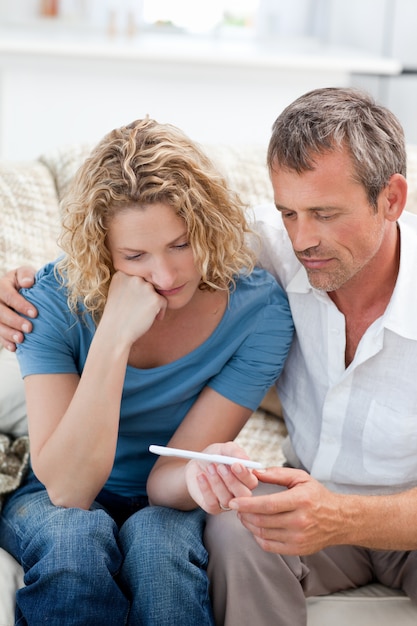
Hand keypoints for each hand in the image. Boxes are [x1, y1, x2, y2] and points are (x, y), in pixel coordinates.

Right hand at [0, 266, 37, 350]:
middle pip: (0, 312)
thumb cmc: (26, 281)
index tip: (35, 313)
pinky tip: (14, 348)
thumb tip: (28, 283)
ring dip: (8, 333)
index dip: (20, 305)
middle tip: (29, 328)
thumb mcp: (25, 274)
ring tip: (21, 339)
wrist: (22, 290)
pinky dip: (5, 342)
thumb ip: (26, 275)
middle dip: (14, 321)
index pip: (8, 295)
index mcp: (1, 286)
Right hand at [99, 271, 167, 346]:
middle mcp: (135, 277)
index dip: (137, 290)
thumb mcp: (116, 291)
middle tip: (139, 309)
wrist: (115, 332)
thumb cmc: (116, 315)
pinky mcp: (155, 298)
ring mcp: (146, 287)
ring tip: (144, 314)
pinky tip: (153, 319)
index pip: (138, 277)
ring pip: (156, 292)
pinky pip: (164, 302)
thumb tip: (146, 281)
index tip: (133, 301)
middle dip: (146, 295)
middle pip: (148, 283)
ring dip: (153, 302)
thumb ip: (128, 282)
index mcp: (123, 273)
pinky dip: (160, 311)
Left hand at [186, 442, 258, 514]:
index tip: (235, 465)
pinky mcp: (212, 507)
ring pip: (227, 499)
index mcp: (246, 479)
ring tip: (209, 468)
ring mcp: (226, 502)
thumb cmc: (214, 456)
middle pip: (243, 495)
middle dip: (232, 481)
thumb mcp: (224, 449)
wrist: (196, 465)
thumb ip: (235, 451)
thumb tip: (245, 459)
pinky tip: (201, 476)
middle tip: (221, 467)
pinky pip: (212, 503)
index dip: (244, 475)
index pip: (252, 482)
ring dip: (217, 482)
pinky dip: (205, 488)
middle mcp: (239, 493)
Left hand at [229, 467, 343, 554]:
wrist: (339, 520)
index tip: (233, 502)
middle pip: (263, 520)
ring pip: (263, 533)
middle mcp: (300, 521)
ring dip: (249, 524)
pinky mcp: (297, 550)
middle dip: (244, 514)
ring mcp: (299, 538)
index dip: (247, 504)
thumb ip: (276, 474)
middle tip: (236, 507)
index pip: (268, 504)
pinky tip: (256, 527)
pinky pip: (269, 546)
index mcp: (301, 501)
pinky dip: (258, 537)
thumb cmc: (317, 496)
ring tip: (244, 515)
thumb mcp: (300, 478)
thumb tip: (254, 472)